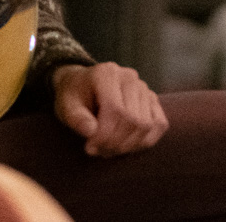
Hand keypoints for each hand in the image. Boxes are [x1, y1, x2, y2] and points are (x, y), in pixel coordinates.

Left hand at [51, 62, 167, 156]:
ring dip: (128, 145)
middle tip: (99, 151)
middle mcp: (129, 77)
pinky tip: (127, 145)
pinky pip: (160, 124)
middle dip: (115, 143)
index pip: (115, 109)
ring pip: (147, 125)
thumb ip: (76, 118)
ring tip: (109, 149)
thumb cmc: (74, 97)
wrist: (84, 86)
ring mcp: (144, 87)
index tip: (90, 148)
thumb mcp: (65, 105)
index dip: (104, 135)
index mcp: (107, 73)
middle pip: (133, 119)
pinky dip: (145, 141)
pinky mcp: (152, 99)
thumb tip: (91, 131)